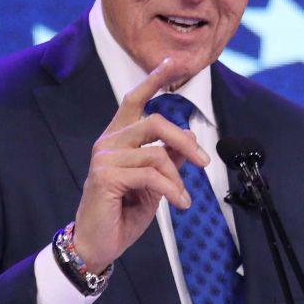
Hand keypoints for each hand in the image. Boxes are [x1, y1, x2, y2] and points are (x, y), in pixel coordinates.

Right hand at [72, 57, 210, 271]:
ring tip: (183, 200)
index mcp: (119, 138)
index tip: (175, 61)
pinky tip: (180, 204)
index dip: (155, 78)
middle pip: (156, 122)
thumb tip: (190, 140)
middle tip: (204, 163)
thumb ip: (168, 158)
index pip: (135, 99)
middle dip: (184, 141)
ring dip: (177, 179)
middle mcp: (109, 142)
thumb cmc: (124, 211)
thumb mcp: (154, 182)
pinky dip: (173, 191)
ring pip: (158, 153)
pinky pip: (152, 175)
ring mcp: (104, 157)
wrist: (99, 243)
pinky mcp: (105, 176)